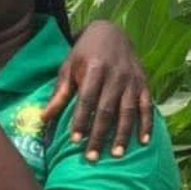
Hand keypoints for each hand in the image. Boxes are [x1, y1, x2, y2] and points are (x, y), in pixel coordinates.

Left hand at [41, 21, 151, 160]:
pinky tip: (143, 142)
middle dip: (100, 134)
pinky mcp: (144, 83)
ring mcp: (132, 80)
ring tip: (116, 155)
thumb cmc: (84, 53)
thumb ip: (59, 93)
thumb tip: (43, 118)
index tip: (74, 140)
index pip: (87, 99)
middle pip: (107, 109)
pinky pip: (147, 106)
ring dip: (123, 134)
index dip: (81, 119)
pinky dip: (147, 124)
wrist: (111, 32)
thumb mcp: (68, 67)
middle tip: (92, 157)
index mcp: (94, 68)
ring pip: (128, 111)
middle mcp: (116, 75)